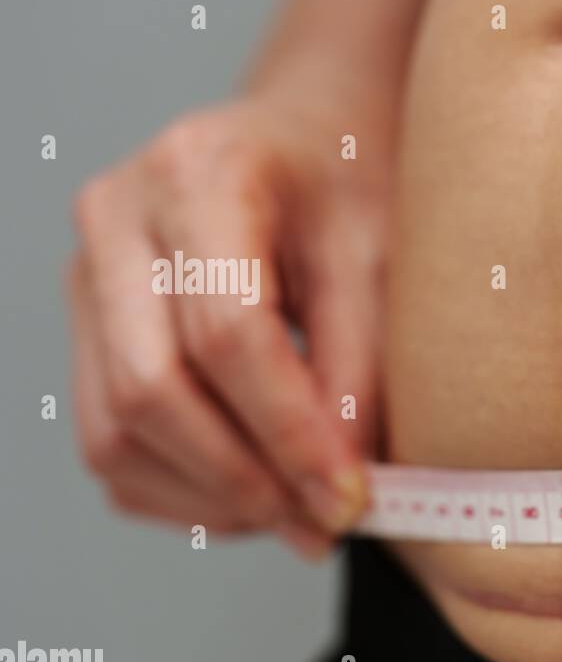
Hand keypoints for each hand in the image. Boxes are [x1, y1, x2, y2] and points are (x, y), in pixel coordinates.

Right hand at [66, 96, 387, 558]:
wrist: (298, 137)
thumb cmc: (345, 187)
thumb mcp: (376, 260)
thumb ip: (358, 368)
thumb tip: (340, 487)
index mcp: (200, 176)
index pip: (228, 333)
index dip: (289, 431)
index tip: (346, 498)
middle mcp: (118, 219)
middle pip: (155, 387)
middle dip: (243, 477)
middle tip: (320, 525)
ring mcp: (87, 274)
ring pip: (116, 428)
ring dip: (208, 498)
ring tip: (293, 518)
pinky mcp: (85, 326)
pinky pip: (107, 439)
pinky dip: (176, 491)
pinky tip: (250, 497)